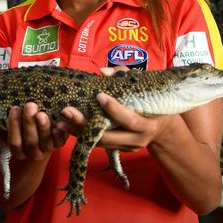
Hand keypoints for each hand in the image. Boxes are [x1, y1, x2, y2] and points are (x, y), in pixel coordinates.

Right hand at [0, 103, 67, 161]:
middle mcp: (33, 154)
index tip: (14, 108)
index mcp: (18, 152)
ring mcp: (47, 150)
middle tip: (30, 106)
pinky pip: (61, 141)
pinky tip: (59, 122)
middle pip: (30, 141)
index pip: (14, 143)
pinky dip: (60, 133)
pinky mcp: (59, 145)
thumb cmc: (20, 133)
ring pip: (46, 142)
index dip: (14, 127)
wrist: (40, 142)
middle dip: (29, 123)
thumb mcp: (7, 133)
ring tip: (42, 113)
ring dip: (44, 127)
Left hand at [57, 66, 174, 150]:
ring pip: (100, 143)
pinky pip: (98, 144)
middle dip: (86, 125)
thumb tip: (102, 72)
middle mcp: (136, 139)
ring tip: (60, 122)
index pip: (129, 119)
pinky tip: (67, 127)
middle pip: (108, 136)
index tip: (98, 96)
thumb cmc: (151, 101)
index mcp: (146, 124)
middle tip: (67, 111)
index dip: (114, 109)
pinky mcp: (118, 150)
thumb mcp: (143, 88)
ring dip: (78, 132)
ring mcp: (126, 147)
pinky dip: (82, 135)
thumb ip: (124, 76)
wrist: (162, 128)